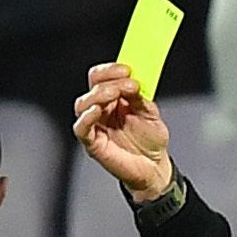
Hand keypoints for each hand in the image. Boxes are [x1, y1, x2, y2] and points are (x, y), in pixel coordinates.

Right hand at [73, 63, 173, 199]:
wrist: (155, 167)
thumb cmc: (151, 141)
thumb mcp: (150, 113)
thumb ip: (140, 97)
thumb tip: (132, 81)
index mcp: (114, 99)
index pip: (101, 77)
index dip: (111, 70)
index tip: (127, 69)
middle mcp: (102, 110)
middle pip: (92, 87)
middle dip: (109, 81)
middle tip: (128, 84)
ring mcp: (96, 126)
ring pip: (83, 104)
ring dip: (98, 95)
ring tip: (117, 94)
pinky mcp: (93, 143)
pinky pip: (81, 128)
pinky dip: (86, 117)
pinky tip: (97, 110)